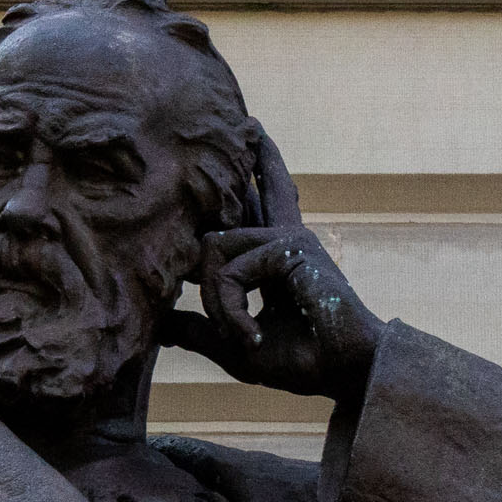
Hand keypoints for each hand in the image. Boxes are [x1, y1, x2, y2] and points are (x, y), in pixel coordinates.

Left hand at [161, 135, 380, 407]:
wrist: (343, 370)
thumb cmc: (301, 360)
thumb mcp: (234, 344)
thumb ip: (199, 330)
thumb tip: (158, 327)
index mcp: (280, 255)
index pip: (264, 199)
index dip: (260, 168)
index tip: (256, 131)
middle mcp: (286, 237)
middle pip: (258, 185)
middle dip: (253, 161)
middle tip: (249, 141)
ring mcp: (289, 238)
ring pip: (213, 249)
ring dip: (216, 300)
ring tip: (240, 333)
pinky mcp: (290, 248)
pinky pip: (231, 271)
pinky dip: (230, 308)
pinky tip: (250, 333)